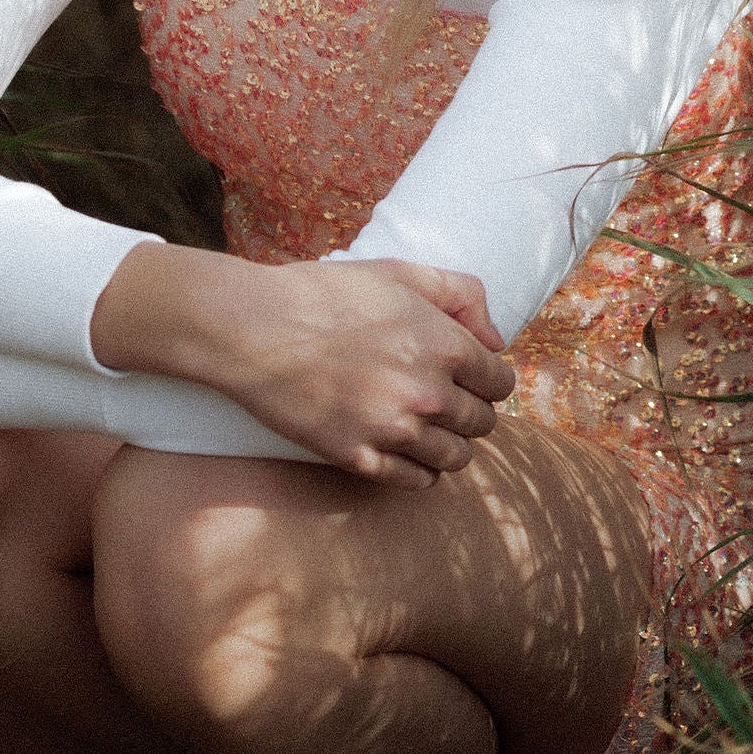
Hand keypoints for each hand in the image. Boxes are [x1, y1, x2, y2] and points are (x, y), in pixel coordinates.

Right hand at [90, 246, 515, 486]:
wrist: (252, 327)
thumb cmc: (325, 293)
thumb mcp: (399, 273)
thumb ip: (461, 295)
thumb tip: (494, 338)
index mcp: (444, 344)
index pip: (500, 383)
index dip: (490, 380)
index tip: (474, 380)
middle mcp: (427, 392)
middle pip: (482, 424)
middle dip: (472, 413)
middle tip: (451, 403)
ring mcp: (392, 430)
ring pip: (454, 458)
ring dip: (451, 445)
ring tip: (432, 430)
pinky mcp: (357, 457)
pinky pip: (415, 480)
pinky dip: (421, 471)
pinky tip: (408, 453)